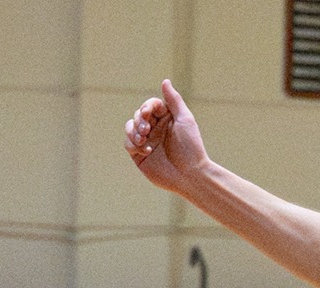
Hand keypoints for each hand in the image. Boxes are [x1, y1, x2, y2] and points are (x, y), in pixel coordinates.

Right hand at [124, 79, 211, 193]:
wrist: (190, 174)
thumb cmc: (191, 147)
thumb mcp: (185, 120)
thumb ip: (174, 100)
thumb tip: (165, 81)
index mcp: (166, 119)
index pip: (150, 105)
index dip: (146, 107)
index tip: (148, 113)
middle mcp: (155, 129)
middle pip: (138, 115)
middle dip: (139, 120)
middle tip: (147, 129)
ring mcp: (147, 141)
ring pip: (130, 128)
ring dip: (133, 131)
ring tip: (143, 139)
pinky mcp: (139, 155)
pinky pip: (128, 144)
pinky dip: (133, 144)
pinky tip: (147, 150)